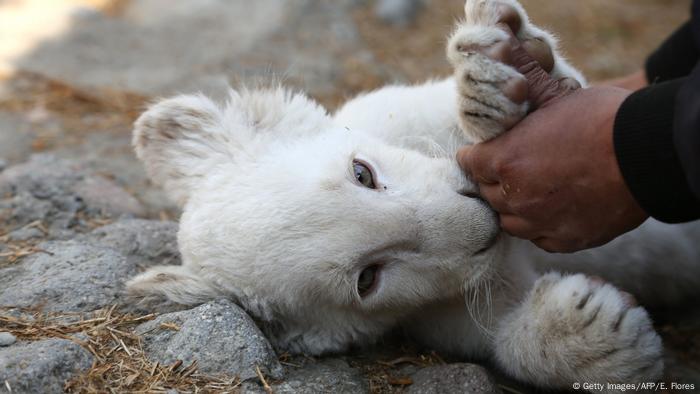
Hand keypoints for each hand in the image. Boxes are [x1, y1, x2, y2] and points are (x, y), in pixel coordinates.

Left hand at [457, 51, 647, 251]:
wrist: (647, 152)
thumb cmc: (602, 118)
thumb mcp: (555, 96)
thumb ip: (524, 89)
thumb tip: (507, 56)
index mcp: (506, 159)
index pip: (469, 163)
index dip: (473, 155)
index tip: (478, 152)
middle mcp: (517, 196)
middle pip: (487, 192)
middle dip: (493, 179)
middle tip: (505, 169)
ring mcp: (541, 222)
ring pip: (508, 220)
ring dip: (512, 206)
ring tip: (525, 192)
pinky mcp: (566, 240)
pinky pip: (539, 239)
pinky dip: (539, 226)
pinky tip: (548, 212)